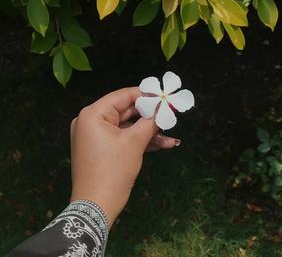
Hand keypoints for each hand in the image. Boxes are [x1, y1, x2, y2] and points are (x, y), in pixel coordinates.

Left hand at [70, 87, 180, 226]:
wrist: (96, 207)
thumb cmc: (113, 171)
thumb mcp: (134, 143)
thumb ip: (150, 122)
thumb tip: (163, 108)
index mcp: (93, 114)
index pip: (122, 96)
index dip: (145, 95)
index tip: (164, 95)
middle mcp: (90, 121)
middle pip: (125, 111)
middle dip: (149, 116)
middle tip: (169, 114)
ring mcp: (94, 136)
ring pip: (126, 126)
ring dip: (147, 131)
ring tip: (170, 135)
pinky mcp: (99, 148)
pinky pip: (121, 138)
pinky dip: (138, 141)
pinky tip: (161, 144)